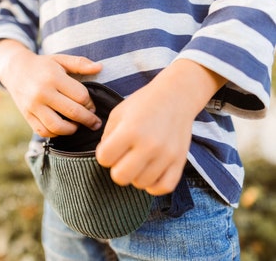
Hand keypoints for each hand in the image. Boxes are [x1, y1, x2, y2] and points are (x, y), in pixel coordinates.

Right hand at [0, 40, 102, 136]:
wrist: (15, 70)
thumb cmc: (43, 65)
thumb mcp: (61, 59)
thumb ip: (80, 63)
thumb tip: (100, 67)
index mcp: (54, 77)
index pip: (81, 96)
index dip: (90, 103)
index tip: (92, 106)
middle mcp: (43, 93)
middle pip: (73, 112)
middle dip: (88, 120)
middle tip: (95, 123)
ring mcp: (33, 106)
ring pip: (58, 127)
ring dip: (73, 129)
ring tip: (78, 125)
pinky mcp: (27, 116)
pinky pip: (44, 132)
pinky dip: (56, 134)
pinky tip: (63, 128)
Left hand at [96, 59, 225, 194]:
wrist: (176, 96)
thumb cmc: (144, 103)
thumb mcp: (118, 113)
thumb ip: (107, 137)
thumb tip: (105, 159)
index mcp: (130, 130)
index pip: (104, 159)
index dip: (104, 154)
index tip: (112, 147)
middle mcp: (149, 145)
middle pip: (120, 177)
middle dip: (117, 168)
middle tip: (123, 157)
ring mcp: (166, 155)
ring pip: (140, 184)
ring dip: (135, 175)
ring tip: (138, 161)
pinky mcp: (180, 161)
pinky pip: (163, 188)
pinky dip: (154, 185)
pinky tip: (150, 172)